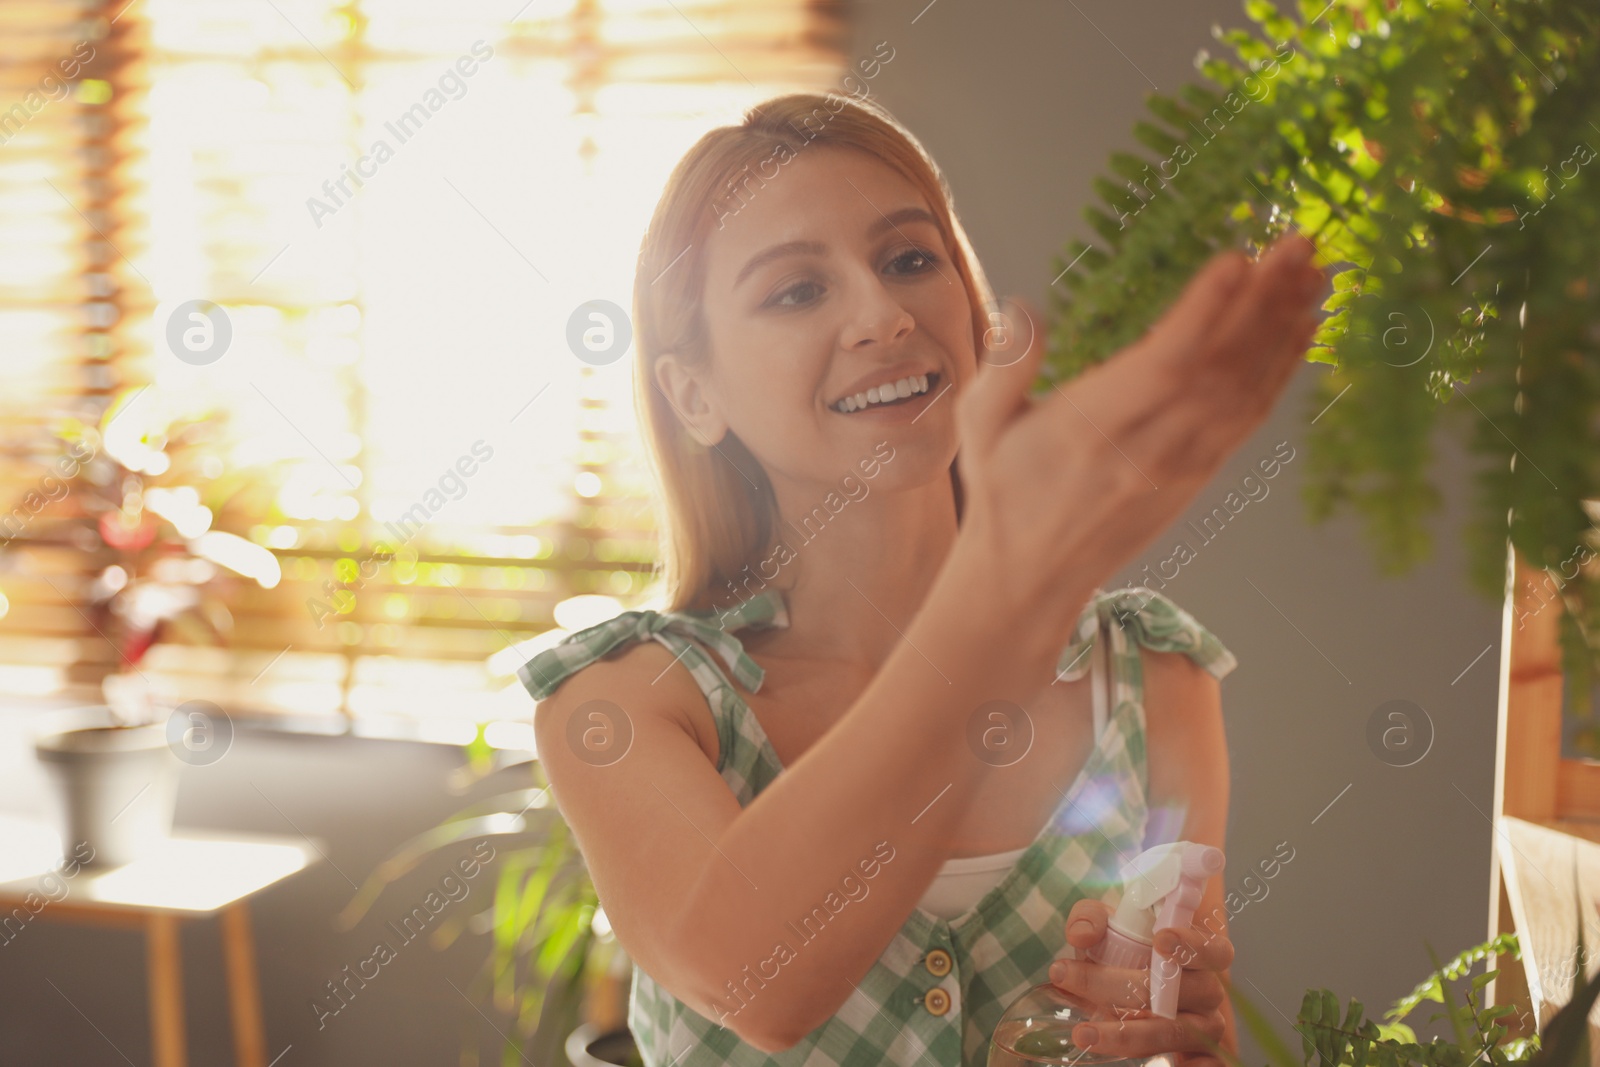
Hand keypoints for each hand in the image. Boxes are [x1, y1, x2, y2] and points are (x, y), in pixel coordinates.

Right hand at [951, 234, 1324, 639]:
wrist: (1030, 576)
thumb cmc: (1004, 493)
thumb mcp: (979, 427)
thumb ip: (1005, 368)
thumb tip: (1024, 309)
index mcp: (1088, 431)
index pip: (1160, 368)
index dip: (1203, 314)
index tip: (1237, 259)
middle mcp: (1146, 450)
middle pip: (1219, 370)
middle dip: (1264, 302)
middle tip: (1298, 241)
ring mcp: (1180, 465)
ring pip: (1245, 390)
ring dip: (1283, 327)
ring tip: (1313, 268)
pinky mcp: (1198, 473)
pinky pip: (1250, 416)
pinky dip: (1281, 367)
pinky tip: (1301, 327)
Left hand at [1048, 898, 1235, 1066]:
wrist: (1125, 993)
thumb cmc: (1124, 953)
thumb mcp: (1105, 928)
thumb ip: (1091, 919)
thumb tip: (1080, 934)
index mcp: (1200, 955)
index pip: (1214, 949)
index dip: (1192, 945)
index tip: (1160, 940)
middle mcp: (1208, 992)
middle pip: (1181, 991)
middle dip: (1122, 986)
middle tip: (1069, 977)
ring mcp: (1205, 1028)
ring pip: (1174, 1032)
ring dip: (1126, 1033)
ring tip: (1083, 1033)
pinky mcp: (1200, 1058)